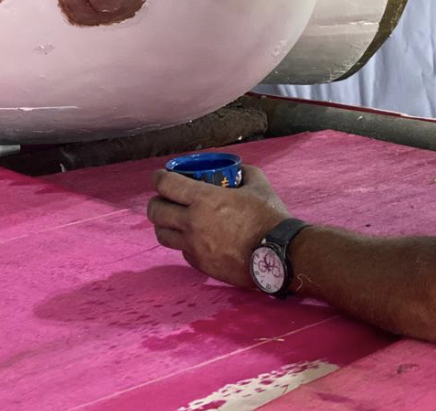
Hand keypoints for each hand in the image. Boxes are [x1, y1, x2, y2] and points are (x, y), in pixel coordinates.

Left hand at [147, 165, 291, 288]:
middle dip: (157, 201)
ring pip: (162, 234)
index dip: (159, 177)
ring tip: (174, 220)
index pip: (166, 185)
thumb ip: (244, 173)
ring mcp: (194, 246)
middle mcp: (192, 223)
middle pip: (156, 211)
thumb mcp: (258, 185)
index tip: (160, 176)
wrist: (279, 255)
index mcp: (204, 199)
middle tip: (165, 198)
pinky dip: (184, 243)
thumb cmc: (269, 218)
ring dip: (164, 224)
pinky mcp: (200, 265)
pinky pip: (182, 251)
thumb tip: (237, 170)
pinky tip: (196, 238)